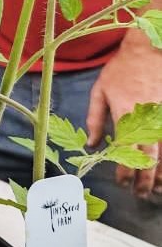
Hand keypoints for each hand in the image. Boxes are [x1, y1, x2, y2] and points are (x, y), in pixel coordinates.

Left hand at [86, 36, 161, 197]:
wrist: (148, 51)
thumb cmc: (120, 70)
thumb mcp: (99, 91)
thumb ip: (94, 119)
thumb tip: (90, 144)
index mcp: (124, 116)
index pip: (124, 153)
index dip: (123, 172)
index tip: (120, 184)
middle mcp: (146, 121)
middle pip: (148, 159)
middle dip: (144, 181)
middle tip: (139, 195)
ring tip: (157, 190)